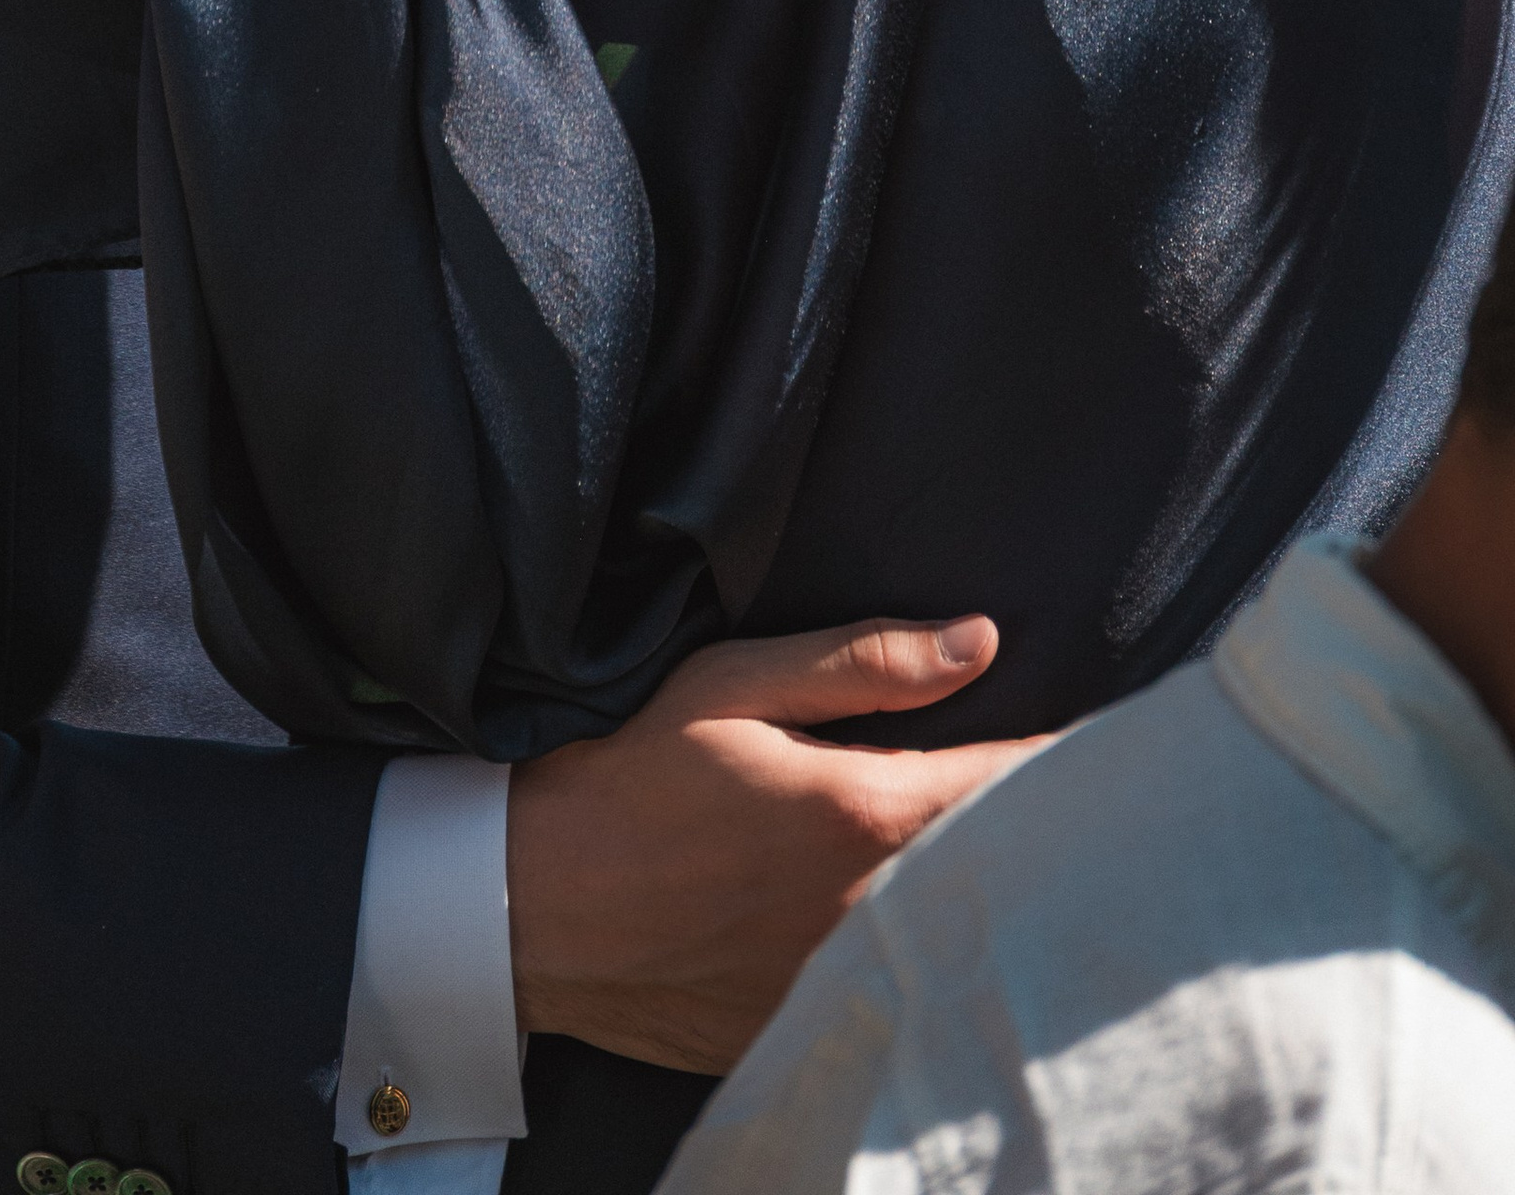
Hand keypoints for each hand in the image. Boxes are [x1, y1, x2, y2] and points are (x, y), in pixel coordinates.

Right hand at [506, 615, 1046, 1074]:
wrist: (540, 908)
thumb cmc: (634, 778)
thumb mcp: (736, 685)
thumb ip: (867, 662)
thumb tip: (982, 639)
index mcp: (867, 812)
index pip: (1020, 786)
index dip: (1081, 764)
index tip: (1130, 745)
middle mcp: (877, 910)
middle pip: (1017, 873)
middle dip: (1057, 835)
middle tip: (1097, 805)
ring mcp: (854, 984)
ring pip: (971, 940)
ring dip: (1002, 900)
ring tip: (1033, 865)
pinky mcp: (825, 1030)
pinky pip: (912, 994)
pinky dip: (939, 962)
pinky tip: (940, 936)